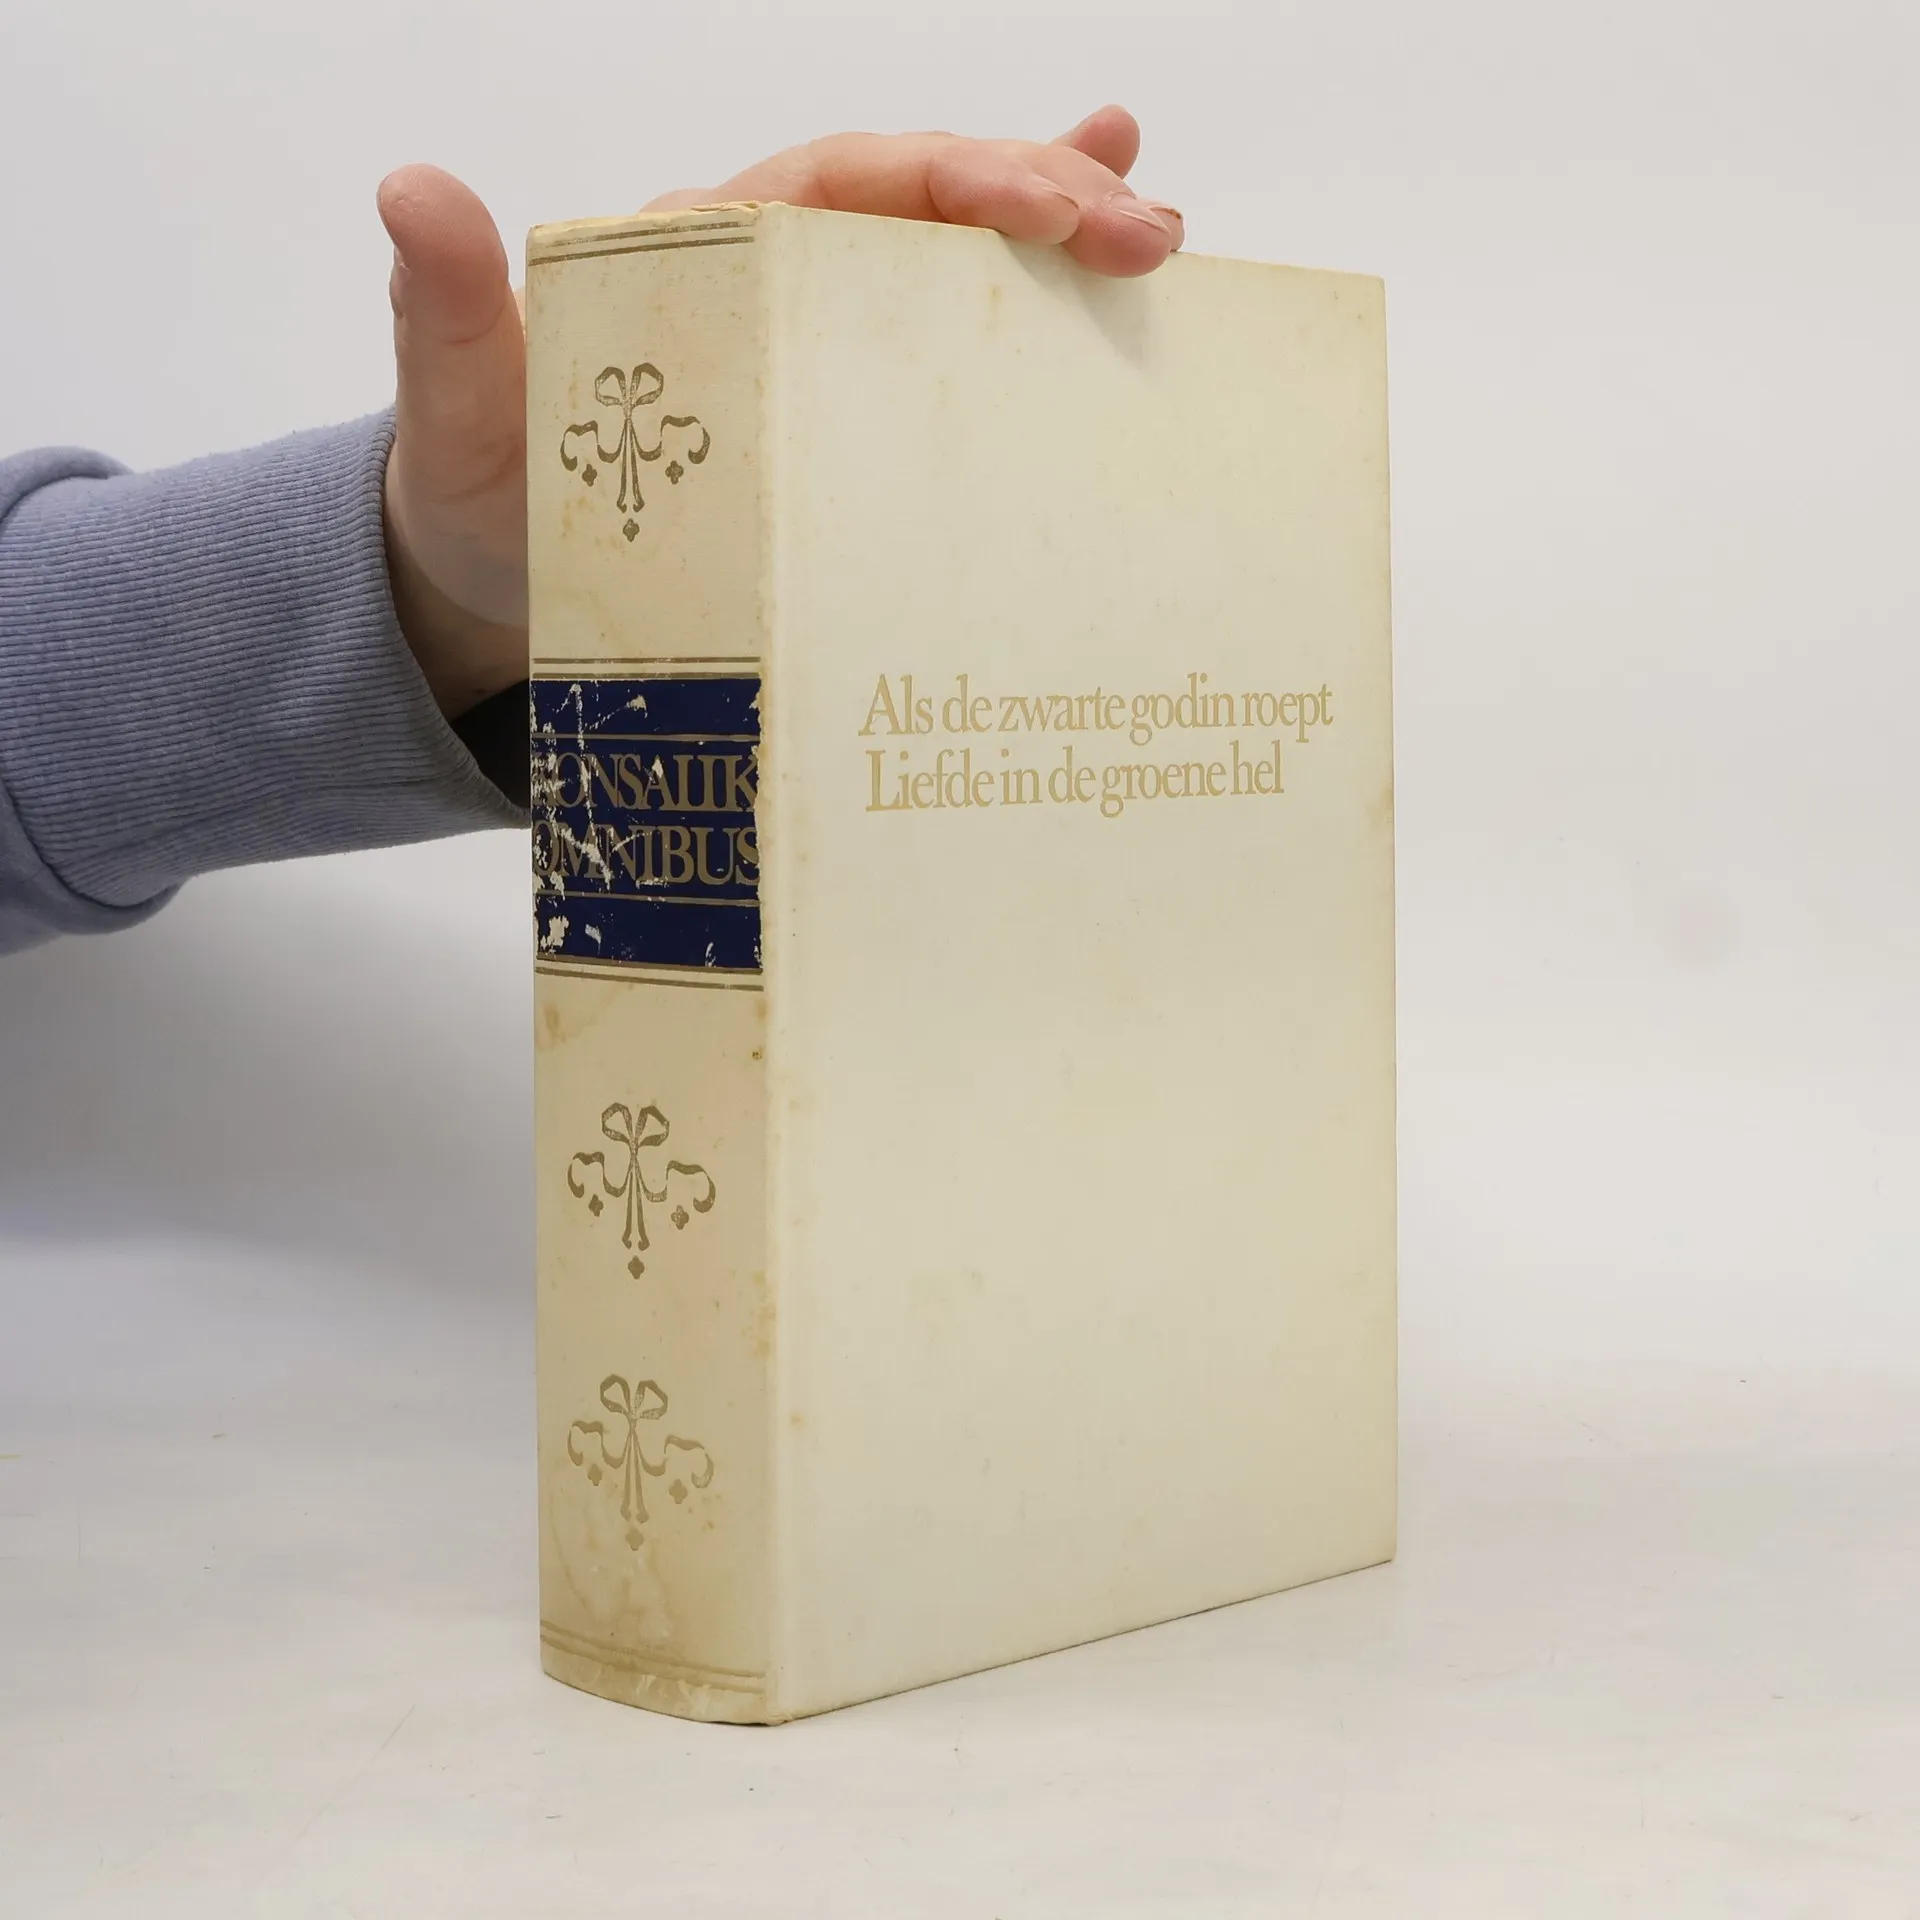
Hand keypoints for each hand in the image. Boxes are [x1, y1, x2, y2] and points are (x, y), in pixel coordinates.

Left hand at [377, 107, 1182, 717]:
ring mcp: (815, 355)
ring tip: (1162, 227)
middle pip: (928, 209)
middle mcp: (772, 282)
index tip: (1053, 205)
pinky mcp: (840, 430)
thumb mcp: (466, 410)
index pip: (848, 181)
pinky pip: (939, 368)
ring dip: (1056, 237)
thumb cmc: (487, 497)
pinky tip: (1095, 304)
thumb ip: (454, 313)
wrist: (500, 594)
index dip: (959, 177)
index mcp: (703, 252)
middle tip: (1149, 235)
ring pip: (951, 268)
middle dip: (1043, 203)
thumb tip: (414, 193)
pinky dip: (1018, 332)